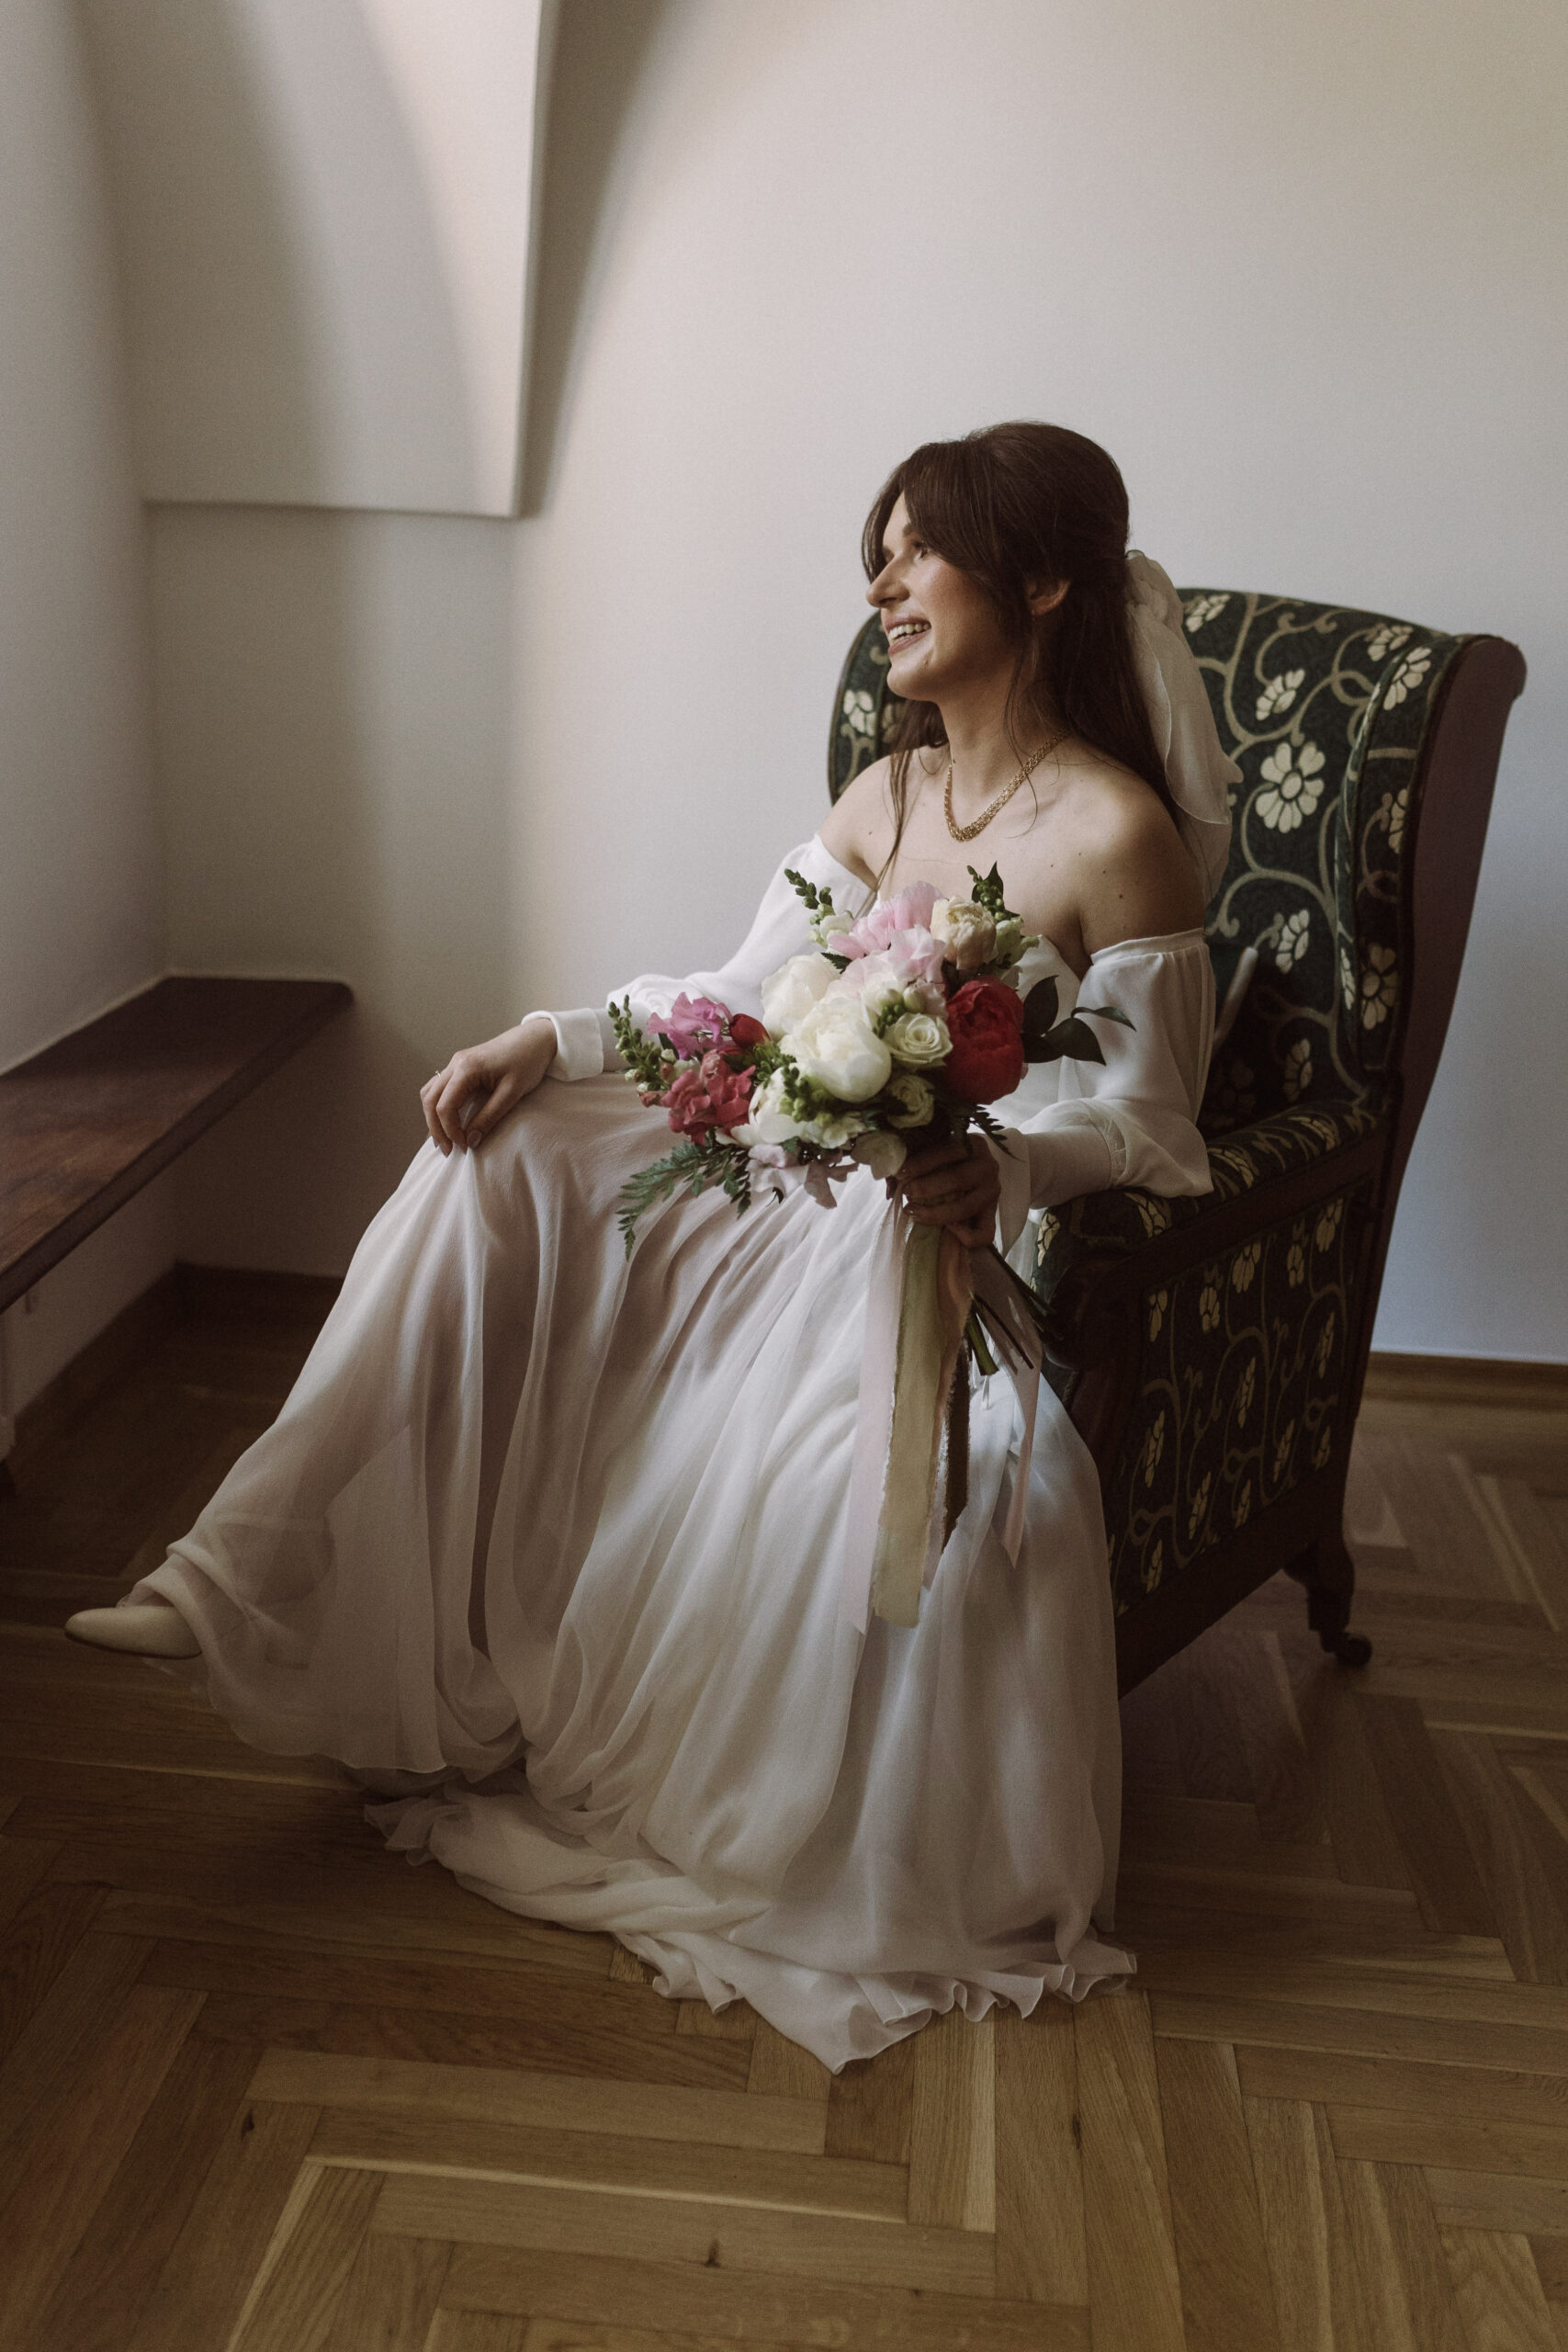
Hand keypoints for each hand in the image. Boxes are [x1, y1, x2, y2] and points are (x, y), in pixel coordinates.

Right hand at [420, 1015, 556, 1154]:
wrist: (536, 1039)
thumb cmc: (527, 1062)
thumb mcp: (512, 1093)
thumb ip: (490, 1117)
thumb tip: (471, 1141)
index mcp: (466, 1068)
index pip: (445, 1106)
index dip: (451, 1131)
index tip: (464, 1147)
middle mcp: (455, 1063)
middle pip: (430, 1100)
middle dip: (436, 1129)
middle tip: (449, 1151)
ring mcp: (455, 1063)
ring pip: (430, 1093)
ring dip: (433, 1118)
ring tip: (446, 1139)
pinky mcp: (460, 1066)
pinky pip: (439, 1088)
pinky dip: (438, 1106)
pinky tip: (448, 1122)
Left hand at [895, 1134, 999, 1247]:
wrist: (974, 1173)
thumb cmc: (945, 1162)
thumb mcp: (933, 1154)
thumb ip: (912, 1164)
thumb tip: (891, 1186)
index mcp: (974, 1144)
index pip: (948, 1151)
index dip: (922, 1163)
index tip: (900, 1173)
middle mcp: (989, 1166)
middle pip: (958, 1178)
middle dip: (927, 1187)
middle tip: (906, 1192)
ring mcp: (993, 1192)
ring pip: (966, 1207)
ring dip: (936, 1213)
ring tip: (913, 1212)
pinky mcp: (993, 1214)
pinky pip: (984, 1233)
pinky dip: (965, 1236)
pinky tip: (947, 1230)